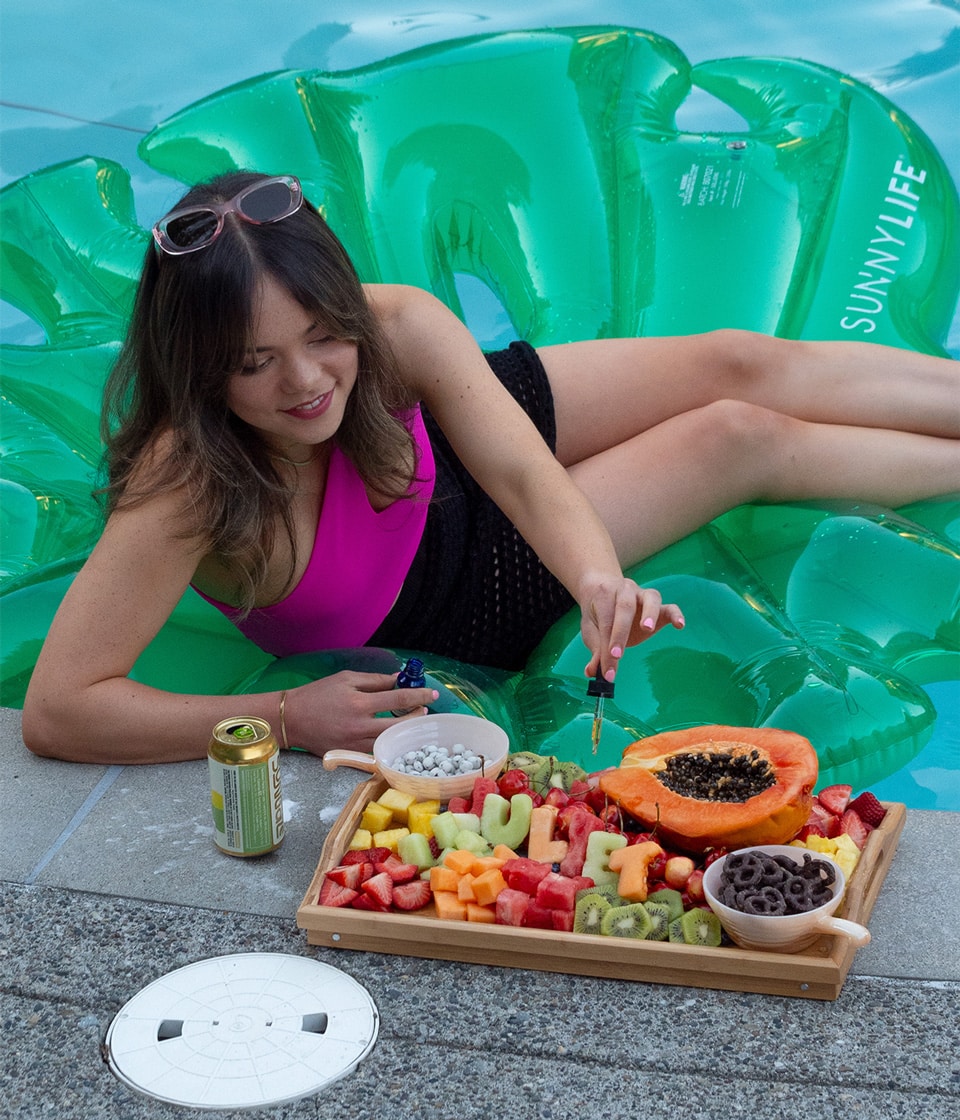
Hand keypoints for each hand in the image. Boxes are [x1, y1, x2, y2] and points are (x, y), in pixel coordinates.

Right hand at [285, 671, 439, 755]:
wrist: (291, 719)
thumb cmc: (318, 694)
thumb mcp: (346, 678)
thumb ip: (374, 680)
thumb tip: (398, 679)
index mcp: (359, 703)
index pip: (398, 698)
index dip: (418, 695)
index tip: (431, 694)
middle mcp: (360, 726)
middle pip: (399, 724)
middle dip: (417, 717)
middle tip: (425, 711)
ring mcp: (355, 744)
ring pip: (390, 741)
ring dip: (405, 732)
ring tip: (414, 724)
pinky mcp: (350, 755)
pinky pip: (376, 752)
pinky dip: (388, 745)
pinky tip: (395, 738)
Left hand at [578, 575, 684, 683]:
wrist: (604, 587)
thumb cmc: (598, 612)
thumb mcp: (591, 629)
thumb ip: (595, 650)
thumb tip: (592, 672)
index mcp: (604, 594)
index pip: (606, 623)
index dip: (605, 649)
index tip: (607, 672)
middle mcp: (625, 590)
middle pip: (625, 608)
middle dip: (620, 634)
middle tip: (616, 656)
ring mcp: (643, 595)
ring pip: (650, 599)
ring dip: (650, 614)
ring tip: (646, 629)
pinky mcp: (658, 605)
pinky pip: (670, 607)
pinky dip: (676, 615)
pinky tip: (679, 625)